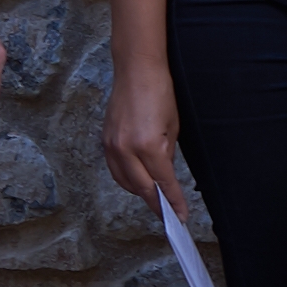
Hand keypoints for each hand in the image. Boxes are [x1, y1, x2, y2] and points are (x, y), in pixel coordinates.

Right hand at [101, 53, 184, 207]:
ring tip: (155, 201)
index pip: (163, 183)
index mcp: (148, 146)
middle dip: (157, 204)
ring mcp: (112, 146)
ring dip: (140, 193)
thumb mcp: (173, 128)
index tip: (181, 215)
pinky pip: (115, 170)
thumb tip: (164, 176)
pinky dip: (126, 180)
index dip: (173, 202)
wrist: (136, 70)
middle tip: (169, 216)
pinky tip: (137, 183)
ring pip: (126, 182)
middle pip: (142, 188)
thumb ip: (167, 156)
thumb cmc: (160, 93)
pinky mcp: (105, 141)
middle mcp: (126, 149)